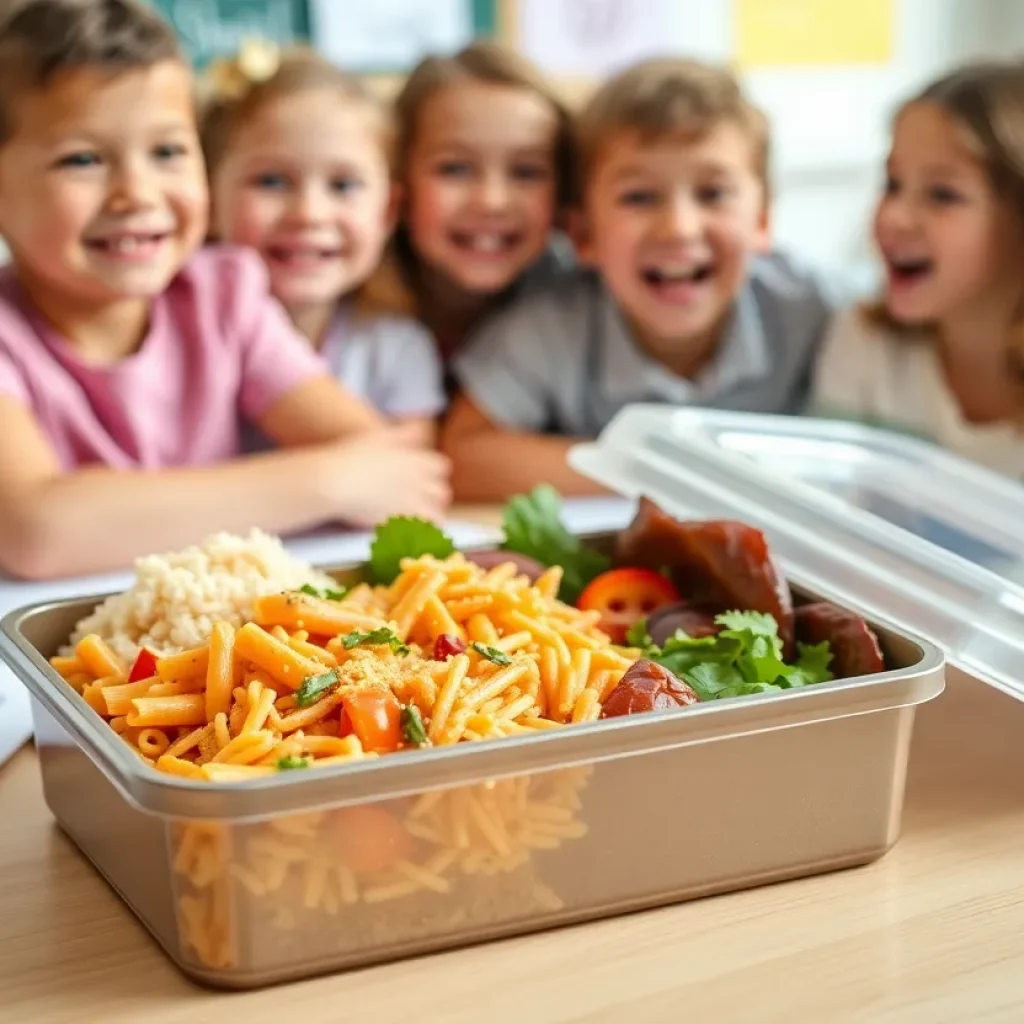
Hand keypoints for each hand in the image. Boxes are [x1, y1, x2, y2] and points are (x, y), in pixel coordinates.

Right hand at [317, 424, 452, 525]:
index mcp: (415, 460)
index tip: (425, 478)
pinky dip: (420, 532)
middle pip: (442, 491)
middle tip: (421, 500)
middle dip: (435, 497)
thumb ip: (403, 433)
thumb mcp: (378, 436)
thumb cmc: (351, 456)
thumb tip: (420, 429)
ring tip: (418, 520)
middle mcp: (418, 481)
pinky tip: (410, 532)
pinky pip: (422, 530)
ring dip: (430, 516)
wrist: (335, 481)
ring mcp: (411, 502)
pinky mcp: (400, 521)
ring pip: (436, 513)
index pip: (441, 467)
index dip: (434, 473)